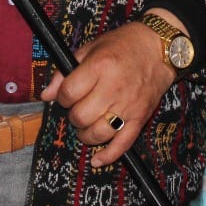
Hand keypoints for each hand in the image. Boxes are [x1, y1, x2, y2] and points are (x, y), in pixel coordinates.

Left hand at [39, 20, 177, 167]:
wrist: (159, 48)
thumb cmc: (123, 45)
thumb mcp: (91, 49)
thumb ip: (65, 73)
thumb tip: (46, 96)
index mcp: (100, 66)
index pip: (69, 93)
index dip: (62, 97)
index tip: (67, 95)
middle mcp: (114, 87)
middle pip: (81, 116)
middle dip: (74, 115)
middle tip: (79, 107)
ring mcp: (128, 105)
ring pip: (98, 133)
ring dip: (86, 134)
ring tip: (87, 125)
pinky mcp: (140, 118)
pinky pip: (123, 144)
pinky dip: (108, 155)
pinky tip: (97, 160)